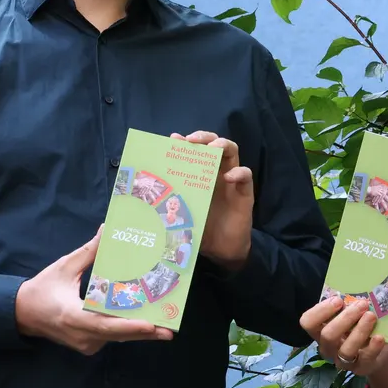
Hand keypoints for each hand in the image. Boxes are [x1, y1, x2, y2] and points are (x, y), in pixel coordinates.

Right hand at [14, 227, 173, 354]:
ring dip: (138, 330)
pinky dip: (126, 329)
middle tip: (170, 329)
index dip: (129, 326)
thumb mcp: (64, 267)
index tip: (150, 325)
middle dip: (145, 332)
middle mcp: (81, 335)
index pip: (105, 326)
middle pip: (118, 335)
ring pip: (117, 337)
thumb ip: (88, 252)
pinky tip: (144, 320)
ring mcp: (85, 343)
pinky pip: (110, 337)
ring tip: (165, 323)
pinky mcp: (87, 344)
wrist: (22, 314)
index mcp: (73, 316)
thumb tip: (107, 230)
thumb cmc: (42, 289)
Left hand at [173, 131, 253, 270]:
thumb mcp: (181, 210)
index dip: (185, 141)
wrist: (221, 250)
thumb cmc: (199, 228)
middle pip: (214, 144)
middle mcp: (215, 172)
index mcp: (199, 174)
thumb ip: (169, 197)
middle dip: (204, 137)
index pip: (194, 149)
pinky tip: (229, 177)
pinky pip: (246, 176)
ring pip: (232, 152)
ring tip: (212, 148)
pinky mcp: (244, 193)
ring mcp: (231, 181)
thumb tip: (142, 189)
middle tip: (192, 140)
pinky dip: (239, 173)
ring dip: (223, 145)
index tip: (173, 139)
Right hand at [300, 296, 387, 375]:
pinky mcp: (361, 368)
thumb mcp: (352, 313)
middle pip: (328, 335)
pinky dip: (373, 347)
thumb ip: (348, 303)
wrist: (378, 347)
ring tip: (371, 316)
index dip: (320, 311)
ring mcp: (343, 360)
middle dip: (345, 318)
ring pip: (346, 350)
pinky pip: (365, 359)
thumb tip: (355, 284)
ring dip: (359, 331)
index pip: (308, 322)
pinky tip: (379, 336)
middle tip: (362, 304)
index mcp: (321, 330)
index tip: (337, 300)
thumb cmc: (359, 324)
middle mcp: (328, 347)